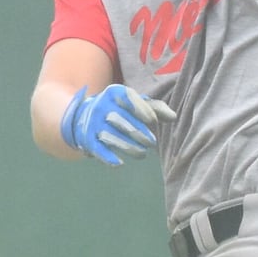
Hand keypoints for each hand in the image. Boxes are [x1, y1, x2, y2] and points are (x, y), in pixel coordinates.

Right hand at [60, 85, 176, 165]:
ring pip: (110, 136)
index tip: (154, 121)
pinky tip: (119, 164)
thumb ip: (155, 108)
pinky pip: (97, 149)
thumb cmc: (120, 110)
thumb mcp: (136, 104)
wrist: (84, 116)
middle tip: (152, 142)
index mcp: (114, 93)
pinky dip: (107, 157)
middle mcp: (101, 105)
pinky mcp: (87, 139)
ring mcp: (92, 123)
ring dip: (128, 146)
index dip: (141, 109)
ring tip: (142, 153)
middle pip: (120, 119)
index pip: (128, 98)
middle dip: (138, 132)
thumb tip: (173, 117)